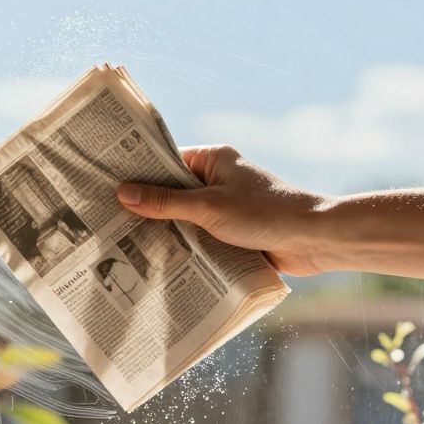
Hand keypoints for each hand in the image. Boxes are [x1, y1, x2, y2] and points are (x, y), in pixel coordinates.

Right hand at [115, 145, 329, 275]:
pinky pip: (201, 238)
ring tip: (126, 246)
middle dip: (148, 209)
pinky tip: (160, 263)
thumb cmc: (266, 213)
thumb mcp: (209, 207)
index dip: (139, 175)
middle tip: (110, 222)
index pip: (167, 162)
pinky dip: (185, 248)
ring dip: (167, 232)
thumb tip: (124, 193)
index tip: (109, 187)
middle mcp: (218, 180)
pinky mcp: (233, 233)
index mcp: (213, 160)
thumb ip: (166, 202)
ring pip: (185, 219)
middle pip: (173, 193)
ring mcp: (226, 208)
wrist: (314, 239)